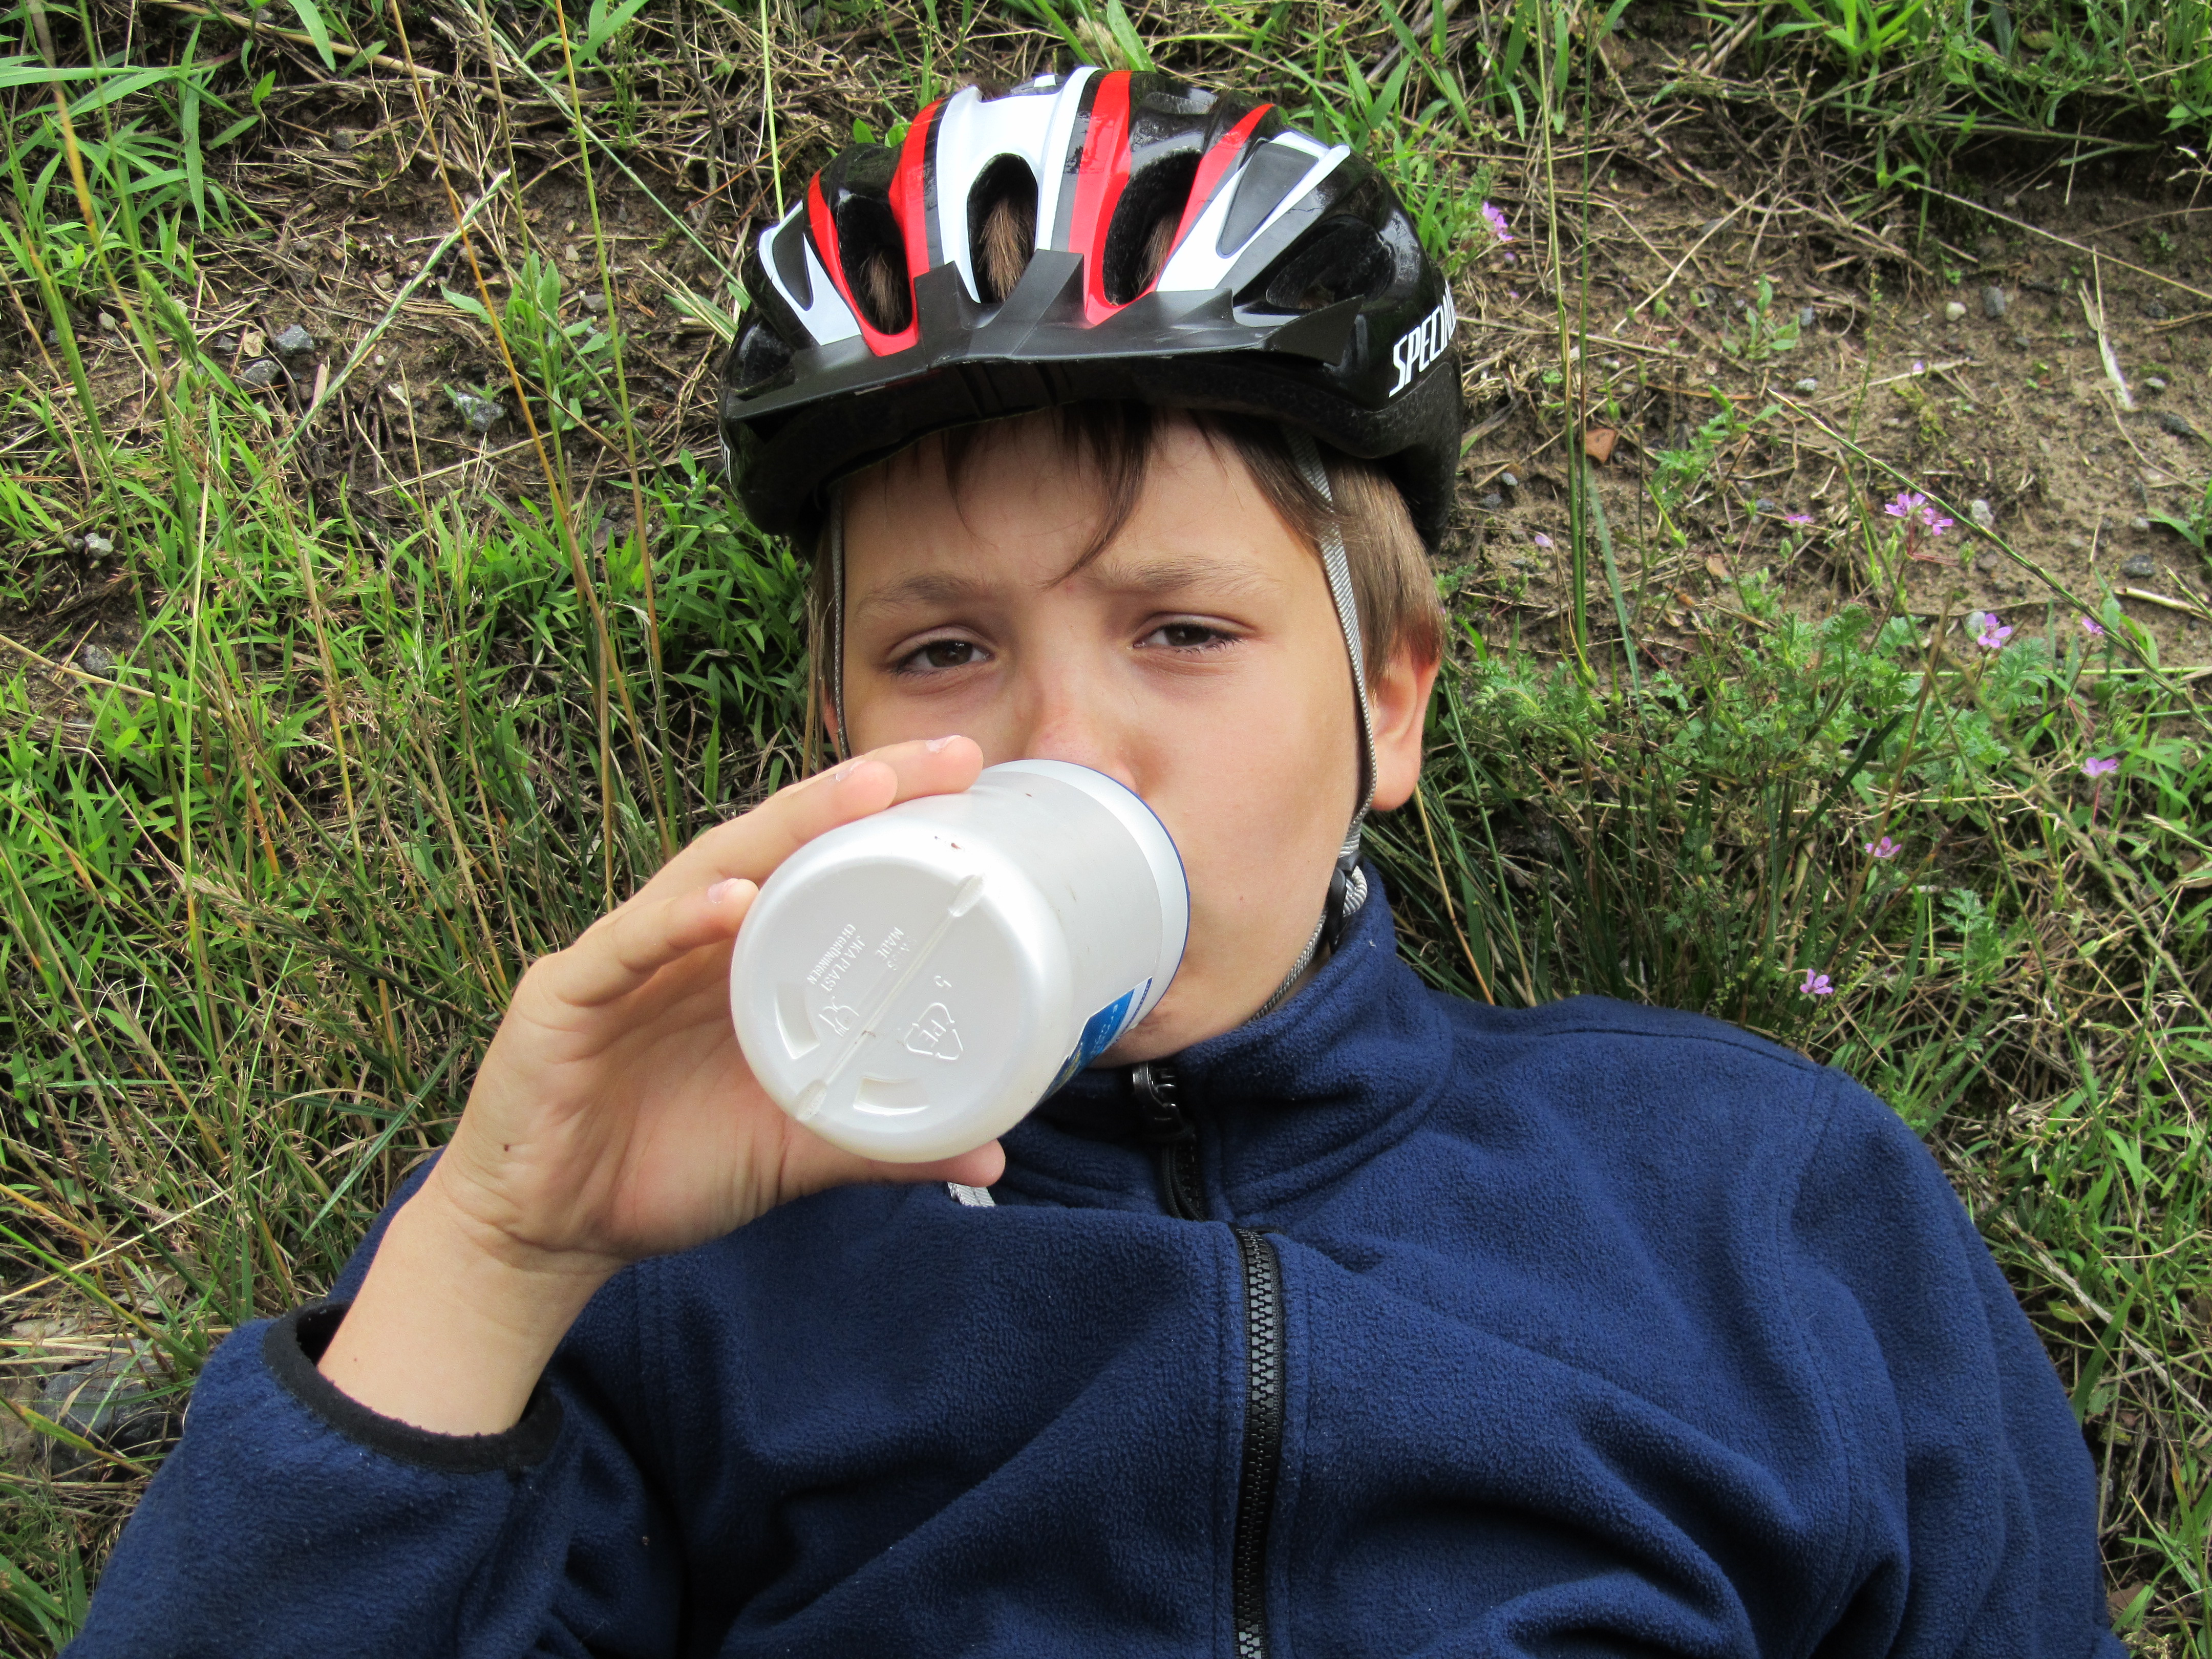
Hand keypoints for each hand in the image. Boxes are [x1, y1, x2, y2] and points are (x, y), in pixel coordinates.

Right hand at [319, 737, 1003, 1431]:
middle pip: (780, 843)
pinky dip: (677, 922)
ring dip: (786, 829)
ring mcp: (628, 958)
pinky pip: (627, 946)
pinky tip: (730, 904)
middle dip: (860, 792)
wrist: (552, 1235)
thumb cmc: (672, 1168)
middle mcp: (692, 938)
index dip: (891, 821)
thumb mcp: (795, 1152)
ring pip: (710, 870)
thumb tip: (990, 1154)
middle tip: (948, 757)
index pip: (823, 865)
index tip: (975, 784)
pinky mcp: (566, 998)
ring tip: (862, 793)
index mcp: (746, 959)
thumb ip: (881, 1144)